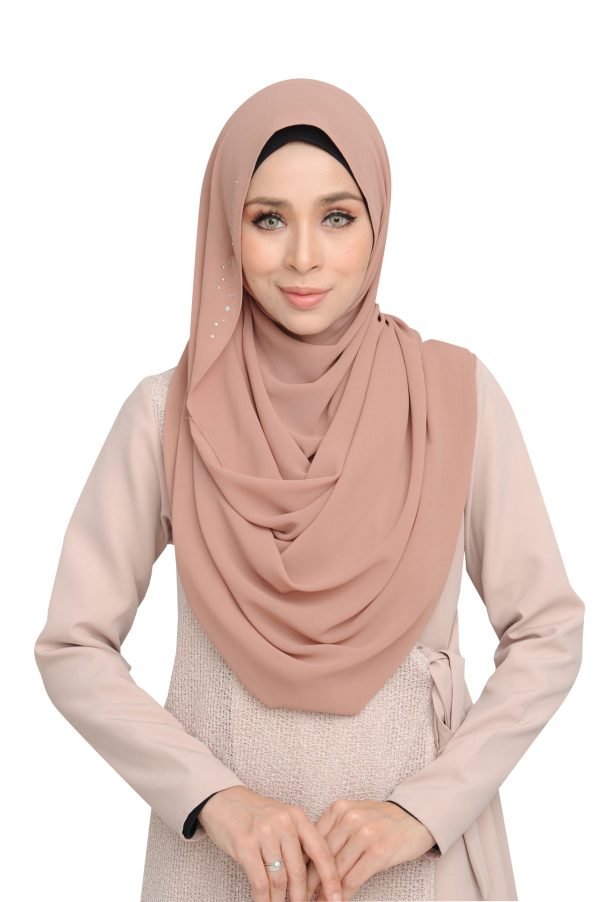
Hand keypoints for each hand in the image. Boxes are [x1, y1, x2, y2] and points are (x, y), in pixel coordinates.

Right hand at [198, 785, 342, 901]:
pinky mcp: (244, 844)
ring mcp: (264, 833)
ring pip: (280, 880)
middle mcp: (284, 823)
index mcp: (298, 817)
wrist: (223, 799)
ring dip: (281, 901)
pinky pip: (259, 882)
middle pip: (299, 871)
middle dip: (302, 897)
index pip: (322, 852)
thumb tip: (316, 877)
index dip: (331, 879)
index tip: (337, 900)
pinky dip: (264, 900)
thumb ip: (298, 841)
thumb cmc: (256, 815)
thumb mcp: (283, 819)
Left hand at [305, 799, 435, 900]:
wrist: (416, 816)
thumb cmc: (382, 820)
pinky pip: (354, 878)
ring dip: (325, 892)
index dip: (302, 864)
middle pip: (321, 856)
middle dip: (309, 881)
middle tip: (300, 896)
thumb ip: (334, 831)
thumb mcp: (355, 815)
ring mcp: (365, 835)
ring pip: (336, 870)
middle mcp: (349, 818)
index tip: (294, 880)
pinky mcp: (379, 852)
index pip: (312, 840)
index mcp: (339, 808)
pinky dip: (344, 894)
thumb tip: (309, 860)